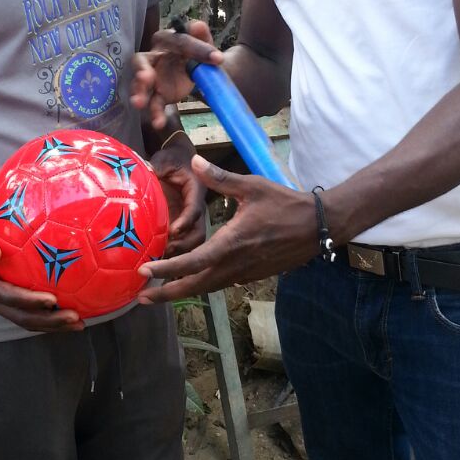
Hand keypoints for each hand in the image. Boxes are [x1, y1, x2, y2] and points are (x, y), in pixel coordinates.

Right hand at [0, 226, 82, 331]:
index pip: (8, 297)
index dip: (30, 301)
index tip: (52, 299)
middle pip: (22, 317)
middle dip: (49, 321)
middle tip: (75, 318)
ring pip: (26, 321)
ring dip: (52, 325)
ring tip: (78, 324)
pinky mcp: (4, 303)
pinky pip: (27, 314)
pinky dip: (47, 318)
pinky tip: (67, 314)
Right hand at [130, 20, 223, 130]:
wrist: (199, 72)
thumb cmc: (196, 53)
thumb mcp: (203, 43)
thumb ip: (201, 36)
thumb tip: (199, 25)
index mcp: (167, 39)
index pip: (179, 42)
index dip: (198, 49)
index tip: (218, 59)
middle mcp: (154, 57)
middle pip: (140, 62)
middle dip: (141, 71)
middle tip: (145, 78)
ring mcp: (152, 78)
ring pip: (140, 85)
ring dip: (139, 93)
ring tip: (140, 103)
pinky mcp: (157, 95)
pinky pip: (153, 103)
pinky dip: (155, 113)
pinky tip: (159, 123)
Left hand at [139, 157, 320, 299]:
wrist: (318, 226)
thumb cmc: (285, 204)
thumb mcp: (251, 187)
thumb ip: (221, 178)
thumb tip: (196, 161)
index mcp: (230, 244)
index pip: (191, 263)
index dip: (165, 270)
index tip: (144, 272)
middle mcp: (234, 265)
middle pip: (194, 286)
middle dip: (167, 294)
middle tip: (142, 298)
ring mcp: (244, 273)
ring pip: (208, 288)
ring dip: (183, 291)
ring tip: (160, 293)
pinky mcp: (252, 275)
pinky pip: (222, 284)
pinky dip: (203, 285)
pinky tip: (194, 280)